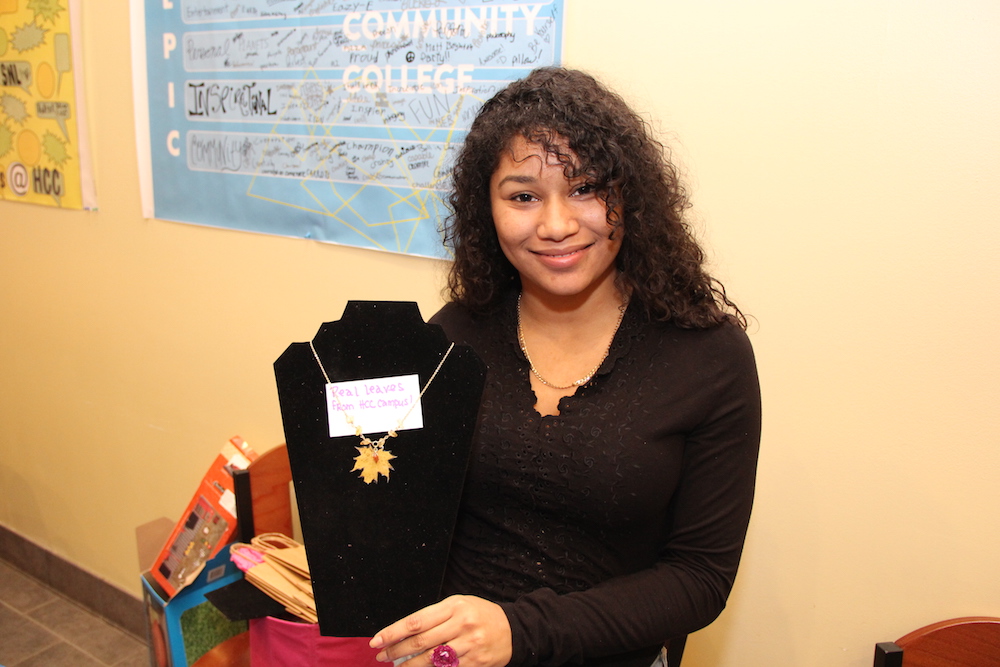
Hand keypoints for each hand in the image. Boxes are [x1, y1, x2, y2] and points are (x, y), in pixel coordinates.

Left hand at [370, 595, 512, 666]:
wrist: (514, 629)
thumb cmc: (480, 615)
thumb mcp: (459, 605)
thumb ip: (434, 617)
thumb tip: (404, 633)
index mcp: (454, 606)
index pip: (416, 621)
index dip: (393, 632)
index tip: (377, 640)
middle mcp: (461, 625)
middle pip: (421, 642)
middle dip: (396, 651)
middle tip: (381, 656)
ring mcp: (470, 645)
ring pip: (432, 660)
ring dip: (410, 666)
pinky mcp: (477, 663)